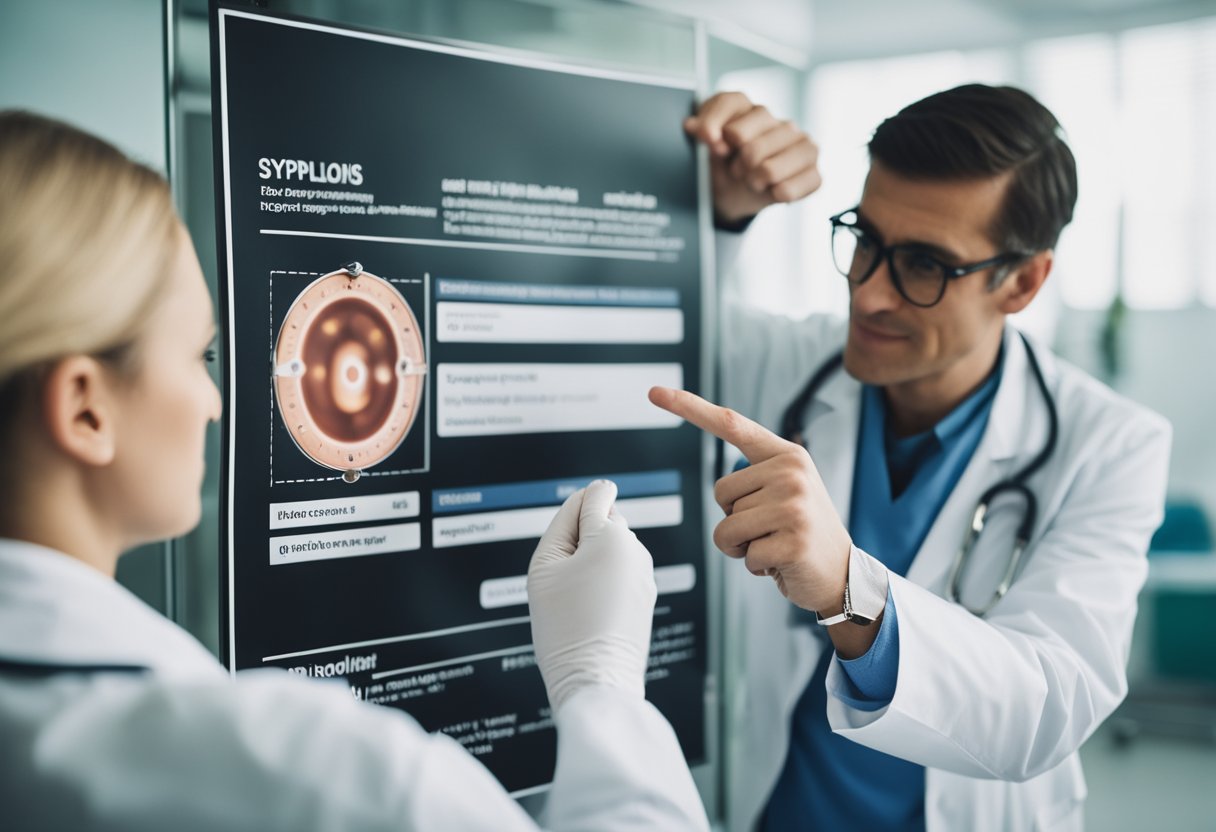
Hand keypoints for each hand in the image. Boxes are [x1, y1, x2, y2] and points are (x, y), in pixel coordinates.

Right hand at [527, 480, 657, 711]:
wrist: (594, 679)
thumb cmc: (565, 628)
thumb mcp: (544, 566)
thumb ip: (562, 523)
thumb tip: (584, 501)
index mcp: (611, 537)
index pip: (596, 494)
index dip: (574, 509)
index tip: (566, 535)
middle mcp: (635, 551)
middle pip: (604, 521)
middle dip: (583, 537)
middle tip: (563, 576)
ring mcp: (644, 574)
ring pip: (613, 549)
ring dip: (595, 561)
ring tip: (576, 598)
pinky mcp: (646, 596)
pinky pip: (621, 574)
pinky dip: (606, 583)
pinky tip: (591, 610)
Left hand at [648, 386, 849, 613]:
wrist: (842, 573)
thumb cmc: (801, 532)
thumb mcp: (786, 491)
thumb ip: (756, 476)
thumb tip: (725, 487)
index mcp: (787, 456)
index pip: (732, 424)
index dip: (690, 407)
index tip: (654, 392)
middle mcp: (792, 473)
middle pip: (721, 493)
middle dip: (734, 519)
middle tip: (769, 529)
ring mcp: (794, 506)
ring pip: (726, 527)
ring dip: (741, 546)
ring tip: (774, 545)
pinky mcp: (794, 540)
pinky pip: (745, 554)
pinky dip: (756, 566)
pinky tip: (782, 562)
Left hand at [684, 91, 821, 225]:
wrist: (734, 195)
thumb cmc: (722, 166)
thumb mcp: (704, 147)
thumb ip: (701, 131)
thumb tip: (695, 126)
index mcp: (751, 109)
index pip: (730, 104)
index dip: (713, 127)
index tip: (710, 144)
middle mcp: (781, 122)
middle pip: (749, 146)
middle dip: (737, 166)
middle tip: (738, 169)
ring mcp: (802, 145)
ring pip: (770, 170)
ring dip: (755, 182)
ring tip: (754, 179)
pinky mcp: (814, 171)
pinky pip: (791, 189)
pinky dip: (776, 195)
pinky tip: (773, 190)